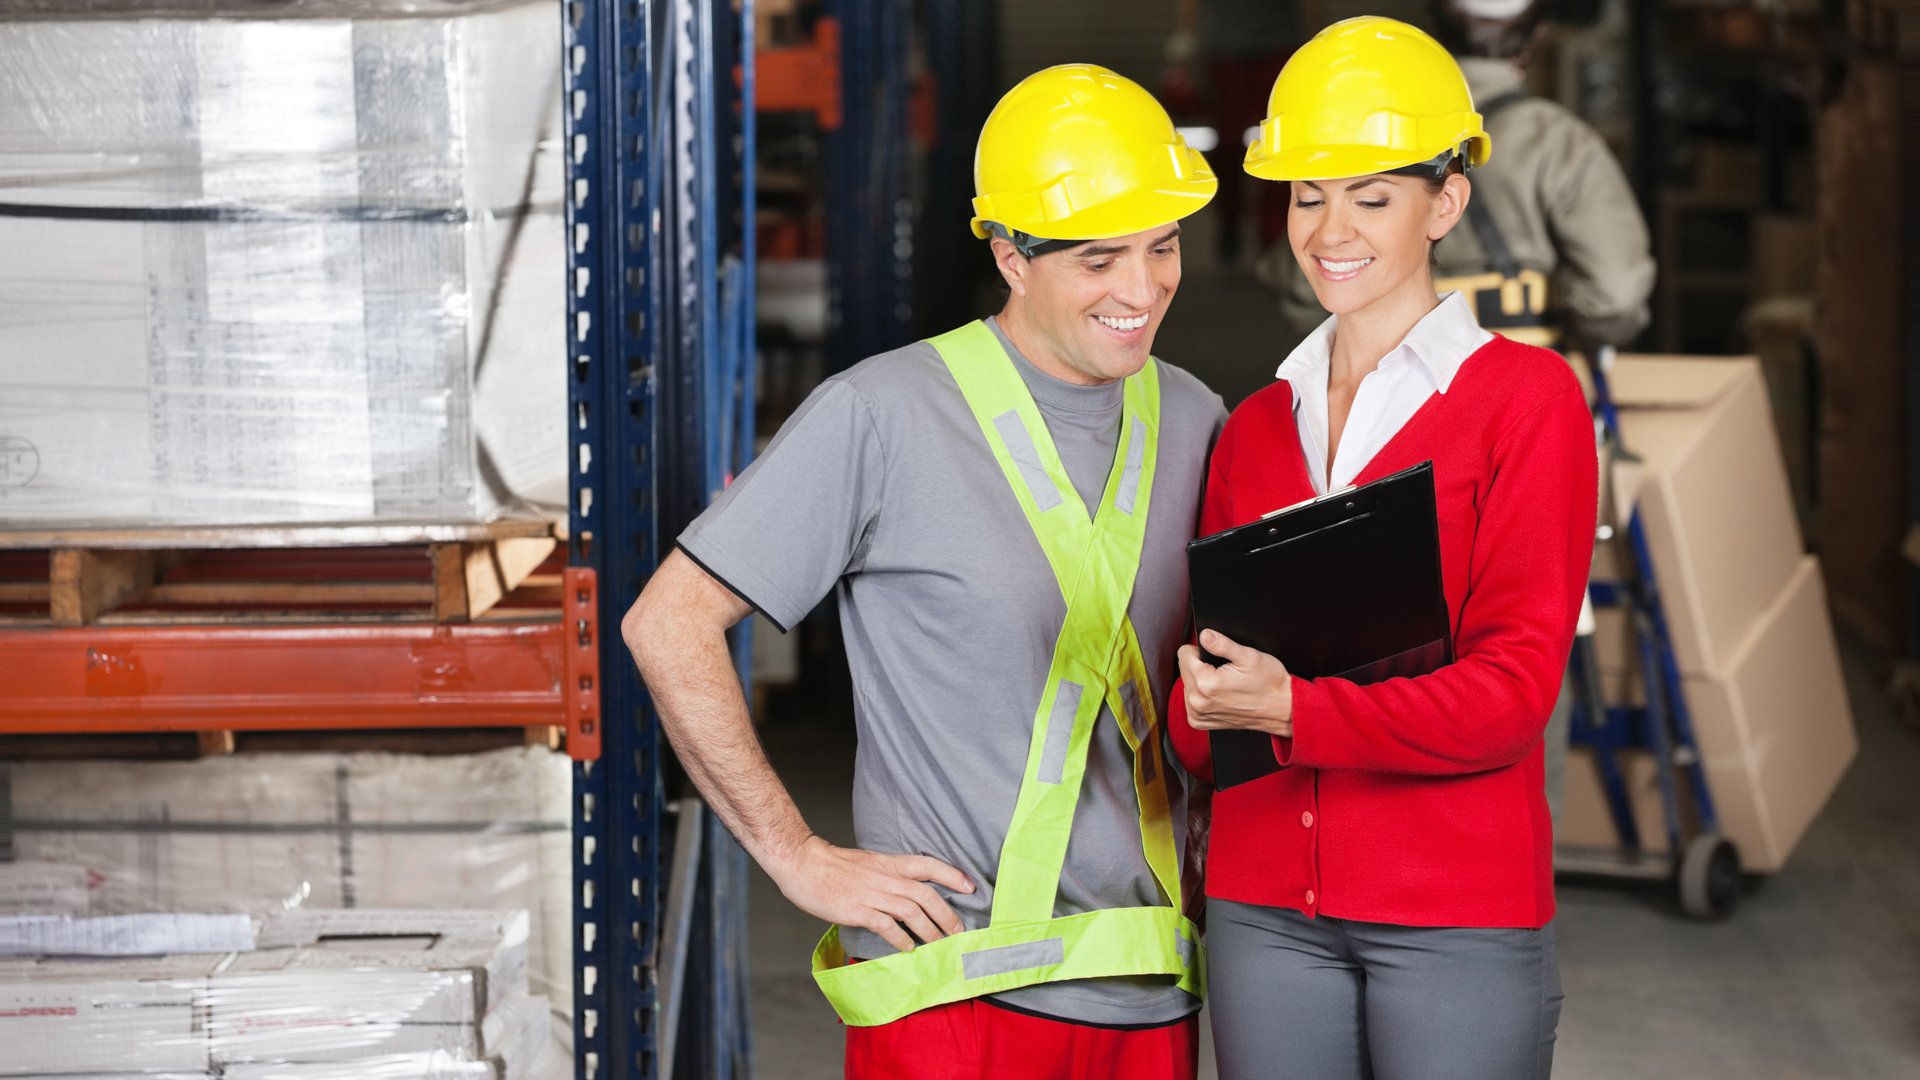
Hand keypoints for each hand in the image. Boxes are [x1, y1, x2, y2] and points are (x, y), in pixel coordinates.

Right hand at [764, 835, 974, 953]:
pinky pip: (886, 925)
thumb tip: (905, 892)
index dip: (952, 875)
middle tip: (959, 931)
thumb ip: (887, 875)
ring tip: (940, 944)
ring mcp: (872, 894)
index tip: (970, 886)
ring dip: (930, 930)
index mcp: (889, 863)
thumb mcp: (867, 863)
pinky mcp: (858, 910)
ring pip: (912, 911)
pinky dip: (901, 939)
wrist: (802, 862)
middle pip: (926, 894)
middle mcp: (885, 877)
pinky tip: (908, 948)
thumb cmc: (832, 865)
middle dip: (947, 914)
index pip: (928, 864)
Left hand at [1177, 629, 1294, 737]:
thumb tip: (1204, 635)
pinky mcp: (1200, 722)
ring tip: (1223, 682)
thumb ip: (1222, 644)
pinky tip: (1218, 694)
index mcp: (1206, 683)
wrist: (1281, 709)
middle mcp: (1198, 701)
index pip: (1184, 654)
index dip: (1200, 650)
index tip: (1217, 656)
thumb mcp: (1249, 656)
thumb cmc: (1269, 684)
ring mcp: (1198, 714)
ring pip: (1186, 684)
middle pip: (1184, 669)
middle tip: (1224, 670)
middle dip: (1200, 665)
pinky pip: (1190, 701)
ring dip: (1200, 680)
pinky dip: (1200, 695)